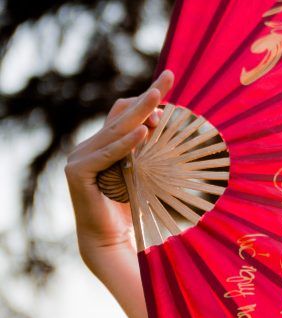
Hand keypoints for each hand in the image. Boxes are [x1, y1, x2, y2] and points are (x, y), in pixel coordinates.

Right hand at [64, 69, 174, 254]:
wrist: (110, 239)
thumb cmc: (131, 207)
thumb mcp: (145, 172)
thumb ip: (147, 150)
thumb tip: (162, 124)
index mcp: (104, 143)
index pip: (125, 111)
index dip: (146, 97)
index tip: (169, 78)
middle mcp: (89, 145)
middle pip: (121, 116)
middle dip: (147, 98)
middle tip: (167, 79)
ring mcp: (79, 157)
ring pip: (115, 131)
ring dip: (139, 115)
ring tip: (158, 100)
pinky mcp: (78, 172)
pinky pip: (107, 153)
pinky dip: (126, 144)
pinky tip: (143, 133)